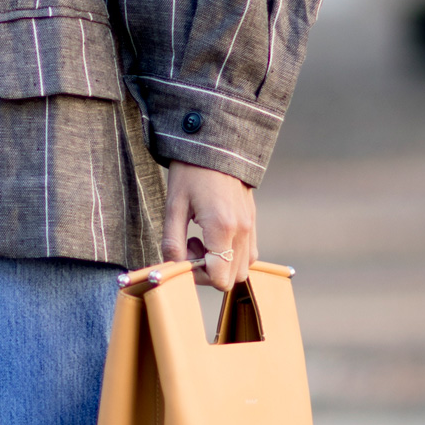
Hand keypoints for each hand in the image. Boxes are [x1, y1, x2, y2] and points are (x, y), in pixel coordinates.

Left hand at [162, 160, 256, 288]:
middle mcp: (242, 230)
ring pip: (244, 268)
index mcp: (222, 227)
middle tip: (191, 247)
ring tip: (202, 240)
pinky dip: (232, 254)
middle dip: (210, 272)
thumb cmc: (190, 173)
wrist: (215, 145)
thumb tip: (174, 267)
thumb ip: (172, 242)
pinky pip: (249, 253)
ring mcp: (251, 226)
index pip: (219, 278)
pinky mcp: (253, 221)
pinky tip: (214, 235)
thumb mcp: (173, 206)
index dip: (198, 277)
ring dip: (222, 264)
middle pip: (233, 278)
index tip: (183, 257)